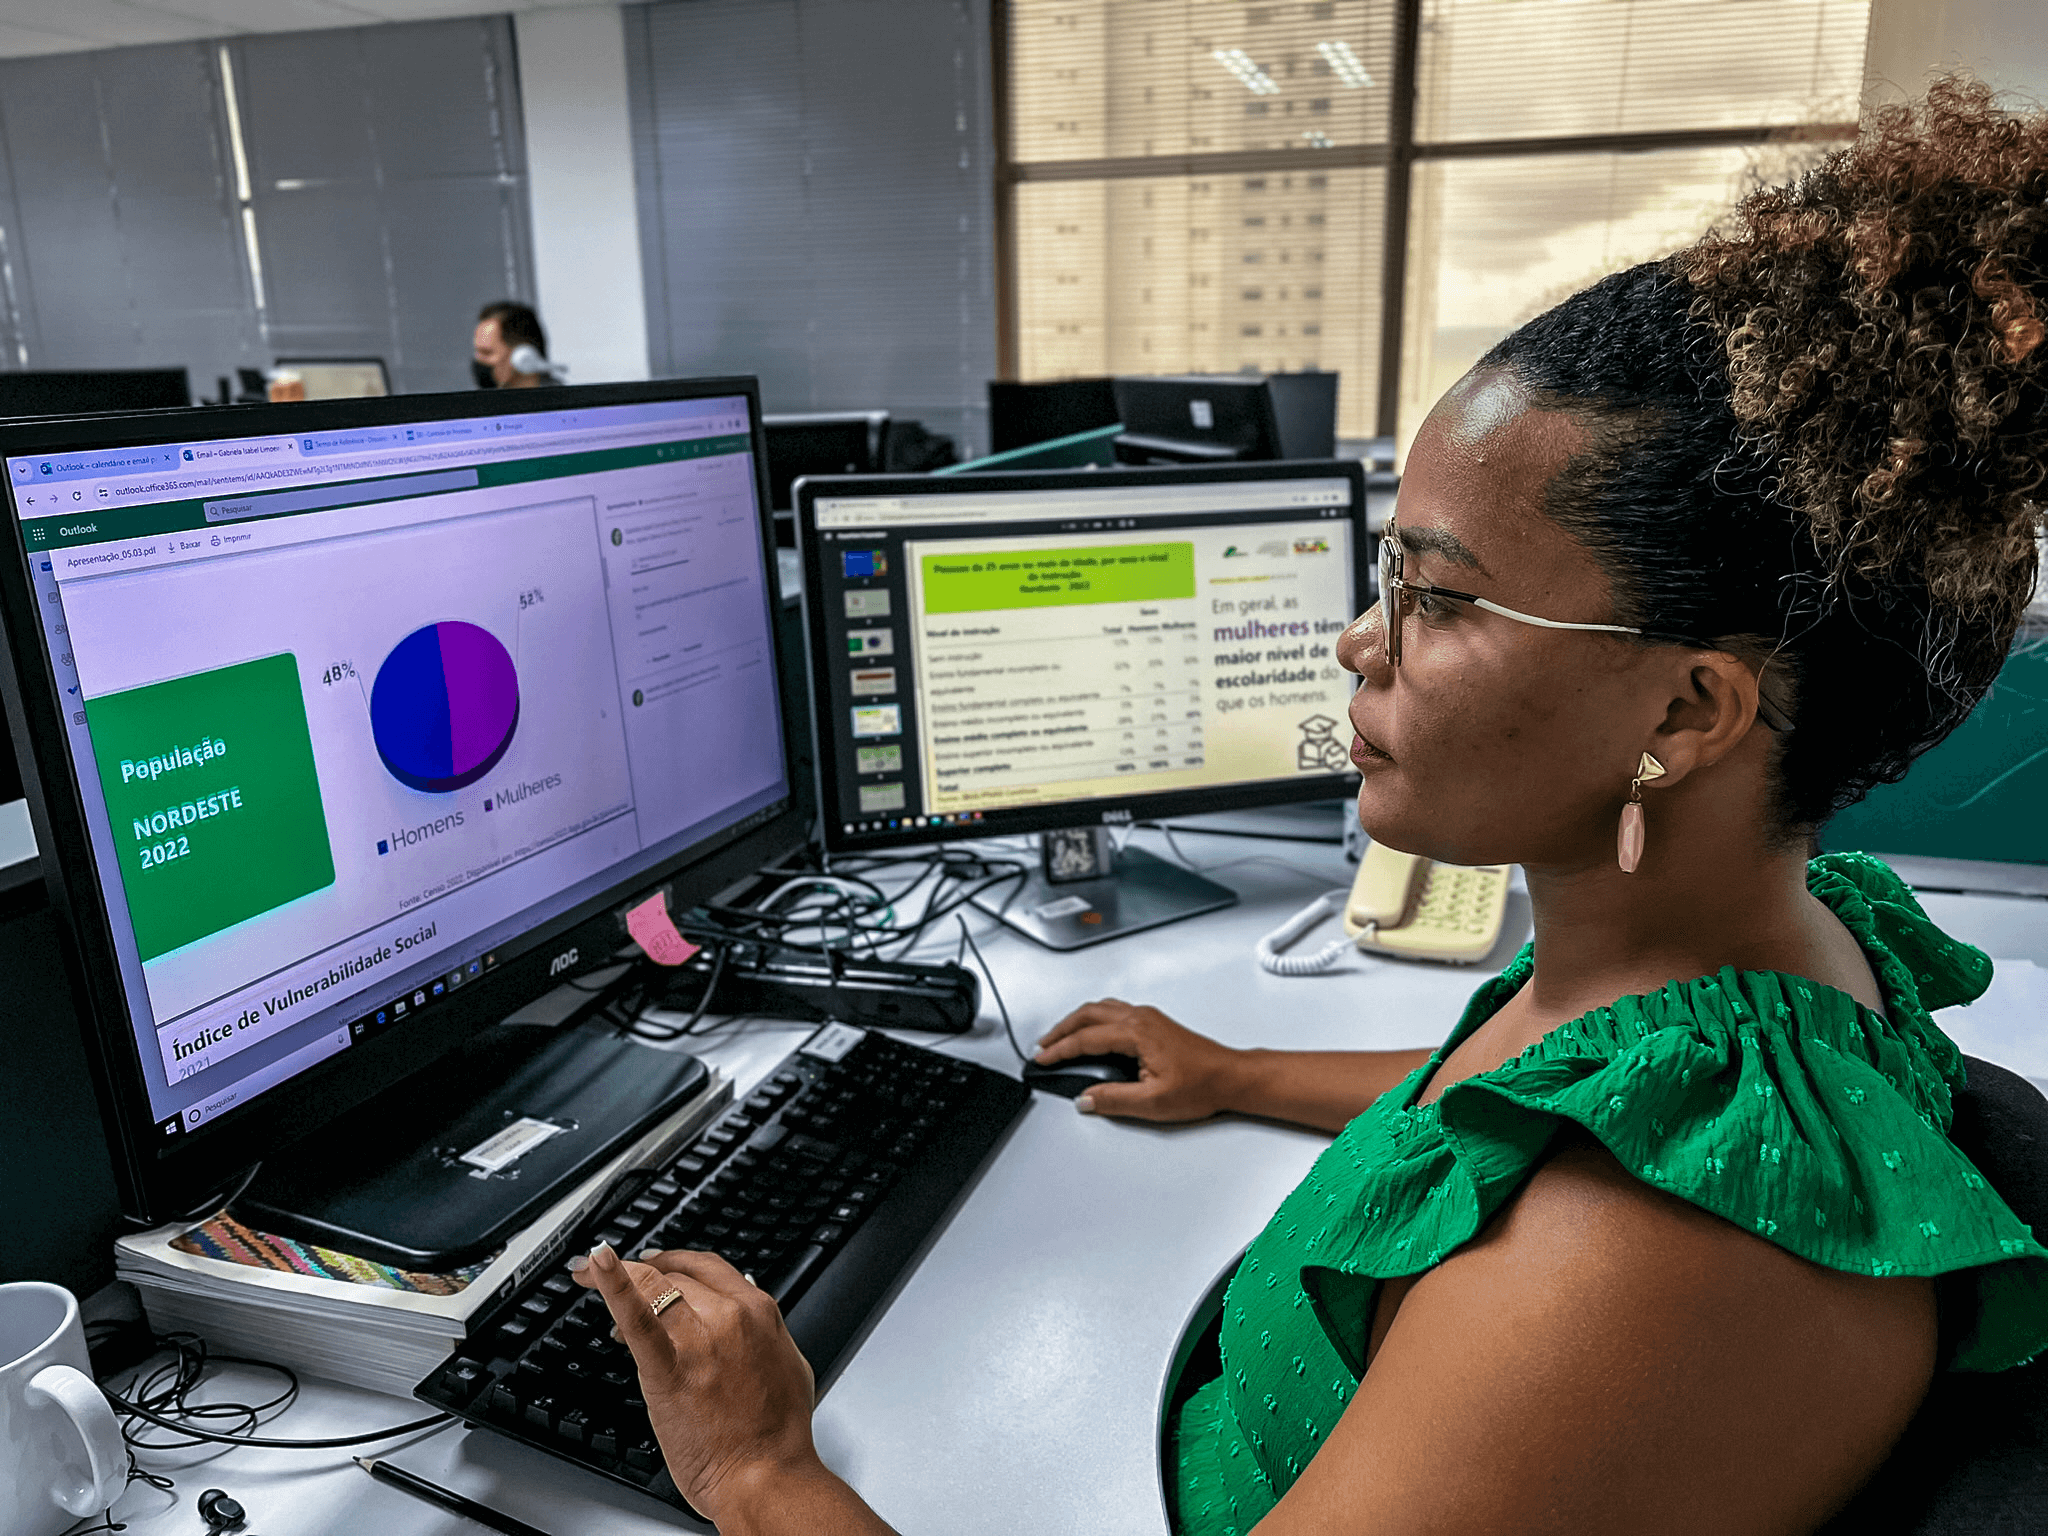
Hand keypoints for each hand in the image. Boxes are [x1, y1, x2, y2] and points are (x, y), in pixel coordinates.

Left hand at [572, 1243, 819, 1522]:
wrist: (767, 1477)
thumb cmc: (778, 1434)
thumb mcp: (787, 1363)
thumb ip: (766, 1334)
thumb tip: (752, 1318)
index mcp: (758, 1311)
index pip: (706, 1267)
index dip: (672, 1260)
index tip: (654, 1262)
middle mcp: (730, 1315)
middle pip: (675, 1275)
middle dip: (644, 1275)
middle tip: (619, 1282)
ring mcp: (699, 1339)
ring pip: (653, 1285)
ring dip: (619, 1275)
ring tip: (589, 1275)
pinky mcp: (668, 1369)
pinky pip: (637, 1317)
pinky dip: (614, 1285)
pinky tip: (596, 1265)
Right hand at [1033, 998, 1243, 1120]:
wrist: (1231, 1077)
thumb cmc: (1202, 1084)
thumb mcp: (1152, 1102)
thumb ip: (1113, 1099)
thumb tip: (1086, 1098)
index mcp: (1136, 1032)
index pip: (1085, 1038)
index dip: (1059, 1050)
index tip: (1042, 1060)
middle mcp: (1140, 1018)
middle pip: (1088, 1014)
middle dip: (1061, 1030)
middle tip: (1042, 1046)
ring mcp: (1148, 1018)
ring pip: (1100, 1009)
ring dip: (1076, 1021)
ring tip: (1060, 1038)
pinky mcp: (1154, 1023)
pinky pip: (1114, 1011)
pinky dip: (1093, 1019)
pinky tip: (1091, 1032)